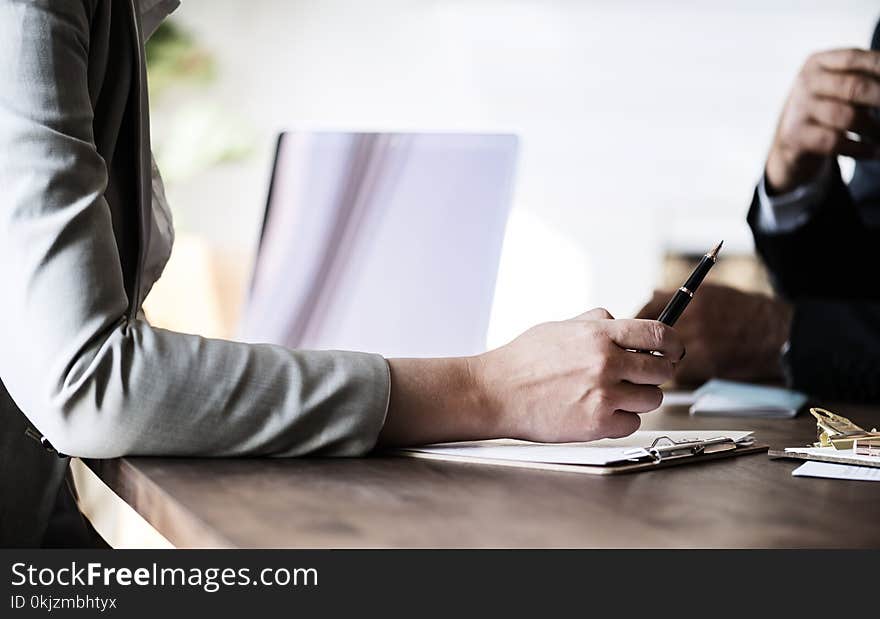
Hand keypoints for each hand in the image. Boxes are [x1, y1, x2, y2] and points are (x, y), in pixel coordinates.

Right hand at [472, 308, 683, 441]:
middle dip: (655, 373)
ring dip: (639, 398)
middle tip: (641, 376)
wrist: (495, 392)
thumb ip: (593, 322)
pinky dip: (621, 420)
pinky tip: (600, 412)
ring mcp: (604, 394)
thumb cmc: (521, 361)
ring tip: (614, 395)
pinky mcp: (597, 423)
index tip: (675, 350)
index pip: (659, 334)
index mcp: (598, 334)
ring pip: (652, 399)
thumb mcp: (559, 327)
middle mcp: (606, 362)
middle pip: (662, 369)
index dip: (673, 343)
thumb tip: (617, 319)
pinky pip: (632, 423)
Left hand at [636, 284, 791, 384]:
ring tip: (670, 361)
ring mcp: (701, 342)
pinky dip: (681, 374)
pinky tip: (693, 367)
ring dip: (661, 363)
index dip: (635, 326)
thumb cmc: (745, 312)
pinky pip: (681, 373)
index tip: (631, 335)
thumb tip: (652, 295)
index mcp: (691, 299)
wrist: (777, 334)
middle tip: (642, 354)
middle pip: (650, 338)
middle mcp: (694, 319)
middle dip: (643, 348)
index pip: (646, 312)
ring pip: (662, 358)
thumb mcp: (711, 292)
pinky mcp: (708, 364)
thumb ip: (679, 295)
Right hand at [766, 48, 879, 193]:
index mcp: (818, 63)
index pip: (855, 58)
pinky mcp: (795, 136)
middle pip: (854, 87)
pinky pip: (835, 142)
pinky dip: (861, 149)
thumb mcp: (841, 89)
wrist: (790, 145)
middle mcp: (805, 82)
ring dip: (875, 129)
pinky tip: (874, 152)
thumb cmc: (826, 111)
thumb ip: (866, 80)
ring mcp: (798, 109)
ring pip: (847, 117)